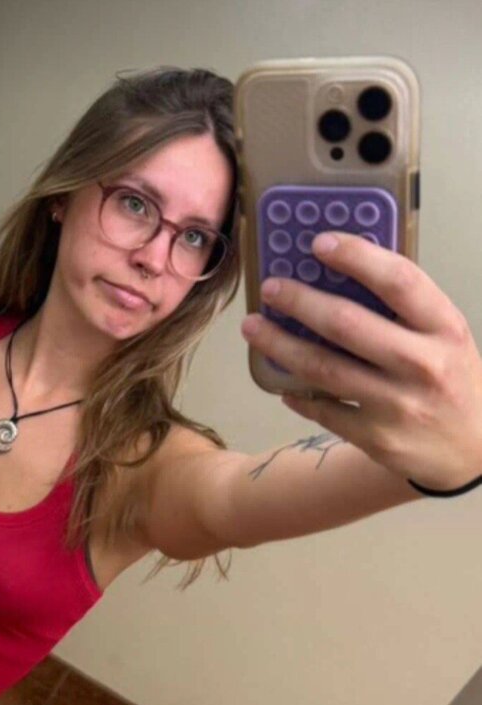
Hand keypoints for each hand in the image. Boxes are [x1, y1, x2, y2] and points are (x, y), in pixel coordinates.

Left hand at [240, 232, 481, 490]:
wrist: (475, 451)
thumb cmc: (453, 381)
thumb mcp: (446, 338)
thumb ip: (407, 311)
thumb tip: (342, 275)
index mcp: (445, 329)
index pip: (399, 281)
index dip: (357, 257)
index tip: (320, 243)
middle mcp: (422, 365)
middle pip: (348, 324)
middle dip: (300, 302)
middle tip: (271, 288)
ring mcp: (397, 405)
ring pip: (325, 369)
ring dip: (282, 345)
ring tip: (254, 327)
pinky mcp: (376, 438)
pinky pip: (324, 409)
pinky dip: (297, 393)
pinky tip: (281, 381)